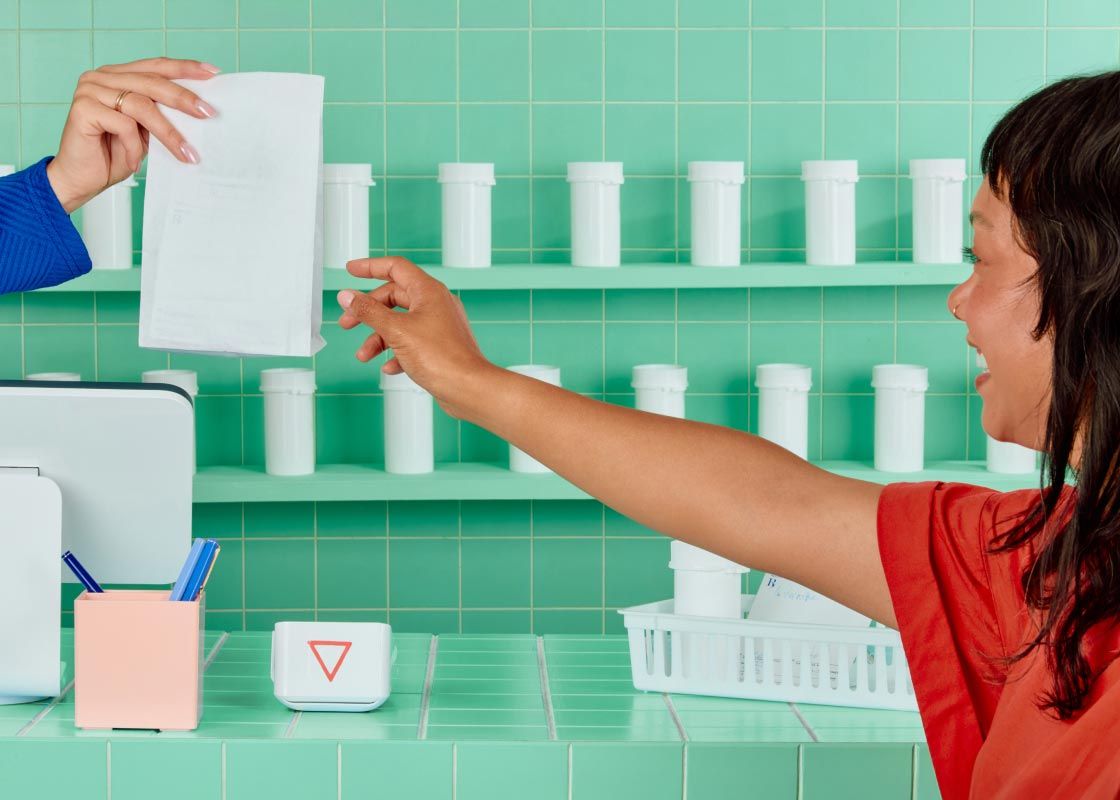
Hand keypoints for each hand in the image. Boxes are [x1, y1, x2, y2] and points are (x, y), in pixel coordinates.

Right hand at [47, 57, 219, 213]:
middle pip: (151, 82)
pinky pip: (123, 125)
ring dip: (168, 133)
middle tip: (208, 113)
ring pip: (141, 105)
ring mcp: (90, 90)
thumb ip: (161, 115)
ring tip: (186, 153)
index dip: (184, 68)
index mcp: (117, 76)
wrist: (81, 180)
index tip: (212, 73)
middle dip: (184, 98)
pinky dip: (135, 147)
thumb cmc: (113, 155)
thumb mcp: (146, 132)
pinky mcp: (83, 109)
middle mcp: (102, 78)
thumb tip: (198, 110)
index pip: (155, 66)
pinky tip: (136, 163)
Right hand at [336, 256, 495, 417]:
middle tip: (348, 323)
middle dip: (368, 312)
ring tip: (364, 355)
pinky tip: (390, 367)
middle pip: (394, 298)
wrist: (468, 388)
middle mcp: (435, 304)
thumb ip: (369, 312)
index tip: (351, 270)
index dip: (370, 267)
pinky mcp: (440, 347)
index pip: (395, 268)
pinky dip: (397, 352)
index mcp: (428, 291)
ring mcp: (439, 326)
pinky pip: (411, 343)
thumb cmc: (442, 358)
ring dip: (379, 338)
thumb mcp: (396, 331)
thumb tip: (348, 296)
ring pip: (400, 323)